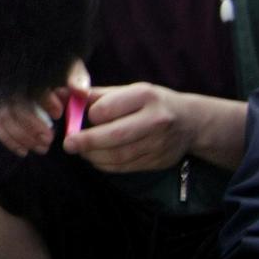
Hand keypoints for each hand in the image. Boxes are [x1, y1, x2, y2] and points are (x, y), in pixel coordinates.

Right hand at [0, 61, 88, 156]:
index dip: (45, 100)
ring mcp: (2, 95)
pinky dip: (9, 140)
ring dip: (23, 137)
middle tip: (49, 139)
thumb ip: (76, 79)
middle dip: (32, 126)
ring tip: (43, 148)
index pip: (34, 85)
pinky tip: (24, 151)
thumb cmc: (58, 71)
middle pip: (16, 105)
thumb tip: (81, 92)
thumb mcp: (69, 70)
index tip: (58, 113)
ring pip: (6, 118)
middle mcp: (13, 82)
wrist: (42, 70)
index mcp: (31, 72)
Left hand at [67, 82, 194, 170]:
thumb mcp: (130, 90)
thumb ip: (100, 96)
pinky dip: (107, 165)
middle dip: (87, 141)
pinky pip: (126, 167)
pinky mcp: (158, 161)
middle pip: (115, 135)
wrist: (191, 122)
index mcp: (145, 96)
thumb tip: (67, 96)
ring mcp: (159, 143)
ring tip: (81, 151)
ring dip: (94, 156)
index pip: (108, 108)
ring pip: (120, 155)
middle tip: (69, 144)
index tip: (82, 117)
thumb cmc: (153, 103)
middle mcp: (155, 120)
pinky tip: (97, 159)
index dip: (90, 115)